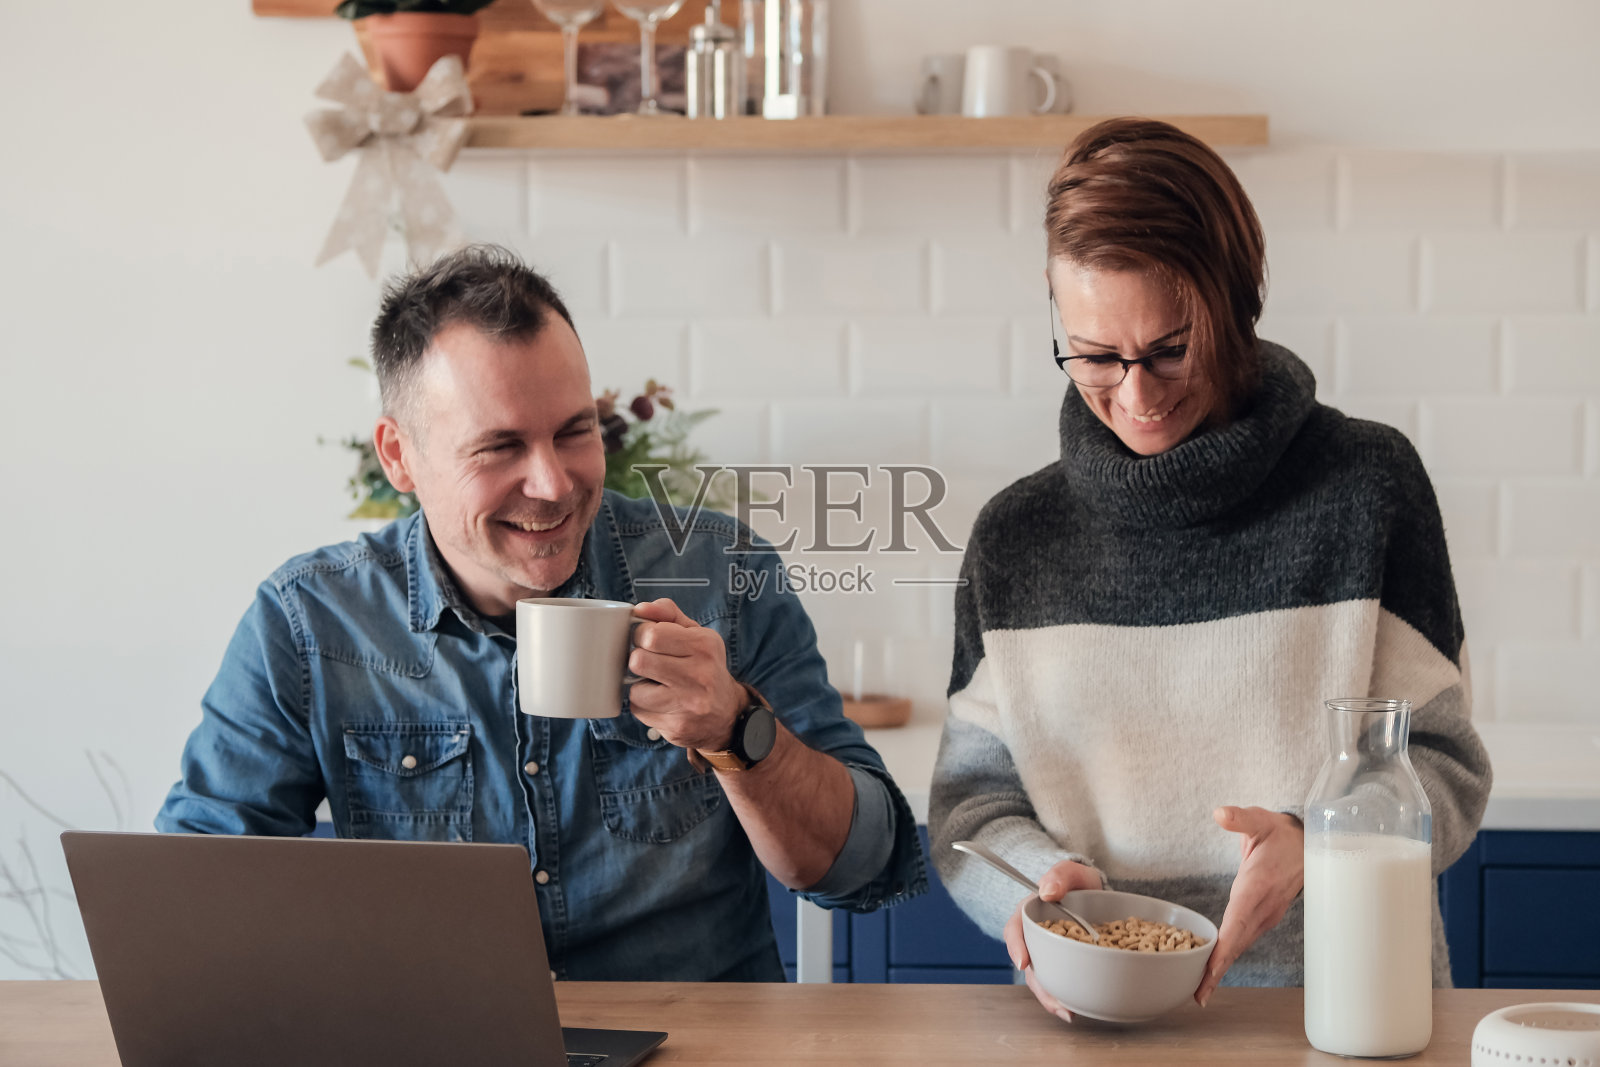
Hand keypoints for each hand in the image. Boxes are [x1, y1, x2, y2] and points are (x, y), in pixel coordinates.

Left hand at [624, 599, 747, 751]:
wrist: (728, 716)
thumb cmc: (705, 668)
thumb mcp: (696, 636)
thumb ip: (668, 615)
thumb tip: (640, 609)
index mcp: (704, 645)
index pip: (651, 634)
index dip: (642, 635)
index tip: (650, 641)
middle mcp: (700, 674)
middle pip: (639, 660)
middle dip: (639, 660)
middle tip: (650, 663)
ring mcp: (689, 703)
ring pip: (635, 689)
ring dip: (640, 686)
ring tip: (657, 685)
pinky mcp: (677, 727)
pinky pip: (639, 711)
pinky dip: (644, 705)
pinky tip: (661, 702)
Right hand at [1001, 859, 1102, 1022]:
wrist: (1095, 892)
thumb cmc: (1078, 882)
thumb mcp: (1071, 872)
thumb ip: (1059, 875)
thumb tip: (1047, 891)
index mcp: (1029, 914)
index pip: (1014, 930)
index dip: (1015, 947)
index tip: (1023, 963)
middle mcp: (1035, 937)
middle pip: (1029, 965)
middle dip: (1039, 987)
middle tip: (1056, 1003)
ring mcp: (1048, 952)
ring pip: (1043, 978)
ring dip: (1052, 998)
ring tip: (1069, 1013)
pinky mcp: (1063, 963)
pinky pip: (1060, 981)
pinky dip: (1066, 996)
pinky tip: (1077, 1009)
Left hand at [1194, 806, 1304, 1006]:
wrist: (1308, 843)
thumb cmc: (1279, 832)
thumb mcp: (1260, 819)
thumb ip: (1240, 818)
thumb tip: (1220, 814)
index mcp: (1257, 887)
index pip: (1237, 923)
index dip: (1224, 949)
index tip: (1210, 971)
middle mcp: (1262, 907)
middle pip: (1237, 944)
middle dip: (1219, 970)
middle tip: (1199, 996)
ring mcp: (1265, 915)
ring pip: (1241, 945)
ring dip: (1223, 967)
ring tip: (1202, 991)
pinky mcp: (1264, 916)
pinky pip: (1243, 938)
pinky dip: (1229, 955)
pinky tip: (1215, 968)